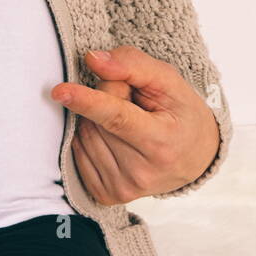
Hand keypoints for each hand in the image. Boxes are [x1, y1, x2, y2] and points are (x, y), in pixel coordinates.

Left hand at [50, 46, 219, 204]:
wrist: (195, 158)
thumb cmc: (181, 114)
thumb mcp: (169, 81)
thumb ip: (133, 65)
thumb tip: (92, 60)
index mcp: (162, 142)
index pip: (117, 118)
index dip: (87, 101)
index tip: (59, 91)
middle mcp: (141, 171)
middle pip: (96, 122)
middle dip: (105, 101)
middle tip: (132, 104)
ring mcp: (122, 187)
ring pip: (83, 136)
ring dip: (96, 121)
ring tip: (128, 124)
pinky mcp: (106, 195)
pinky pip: (78, 154)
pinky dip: (90, 138)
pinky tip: (114, 140)